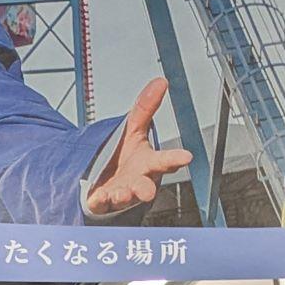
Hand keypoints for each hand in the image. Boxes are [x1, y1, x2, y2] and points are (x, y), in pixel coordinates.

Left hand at [86, 78, 193, 214]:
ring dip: (123, 195)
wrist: (105, 181)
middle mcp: (137, 180)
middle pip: (146, 185)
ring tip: (121, 193)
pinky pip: (101, 203)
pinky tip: (98, 197)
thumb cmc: (125, 158)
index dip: (175, 159)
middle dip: (147, 189)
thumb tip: (161, 81)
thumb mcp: (133, 129)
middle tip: (149, 192)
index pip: (164, 161)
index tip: (186, 157)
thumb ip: (146, 108)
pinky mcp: (102, 202)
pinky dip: (100, 200)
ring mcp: (120, 193)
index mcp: (147, 163)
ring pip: (124, 197)